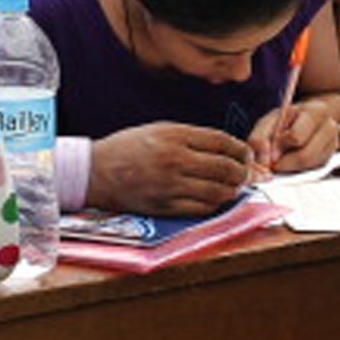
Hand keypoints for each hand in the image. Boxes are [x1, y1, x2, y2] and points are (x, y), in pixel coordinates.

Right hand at [86, 123, 251, 214]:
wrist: (94, 172)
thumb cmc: (129, 148)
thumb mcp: (161, 130)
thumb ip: (193, 138)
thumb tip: (227, 148)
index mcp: (176, 136)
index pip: (221, 142)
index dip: (240, 149)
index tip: (246, 154)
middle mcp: (175, 160)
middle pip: (224, 167)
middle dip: (242, 172)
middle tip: (244, 173)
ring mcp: (169, 186)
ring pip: (216, 192)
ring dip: (231, 190)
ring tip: (233, 187)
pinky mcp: (163, 207)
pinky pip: (200, 210)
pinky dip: (214, 205)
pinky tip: (215, 200)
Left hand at [247, 98, 339, 173]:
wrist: (307, 118)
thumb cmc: (288, 119)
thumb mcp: (270, 120)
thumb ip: (259, 138)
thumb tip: (263, 161)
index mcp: (316, 111)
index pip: (296, 137)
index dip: (279, 148)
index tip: (270, 151)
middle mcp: (330, 127)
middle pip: (305, 156)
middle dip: (285, 164)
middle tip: (274, 162)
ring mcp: (333, 145)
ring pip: (309, 167)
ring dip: (291, 169)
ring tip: (283, 159)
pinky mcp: (330, 159)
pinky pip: (311, 172)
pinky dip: (298, 171)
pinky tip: (292, 161)